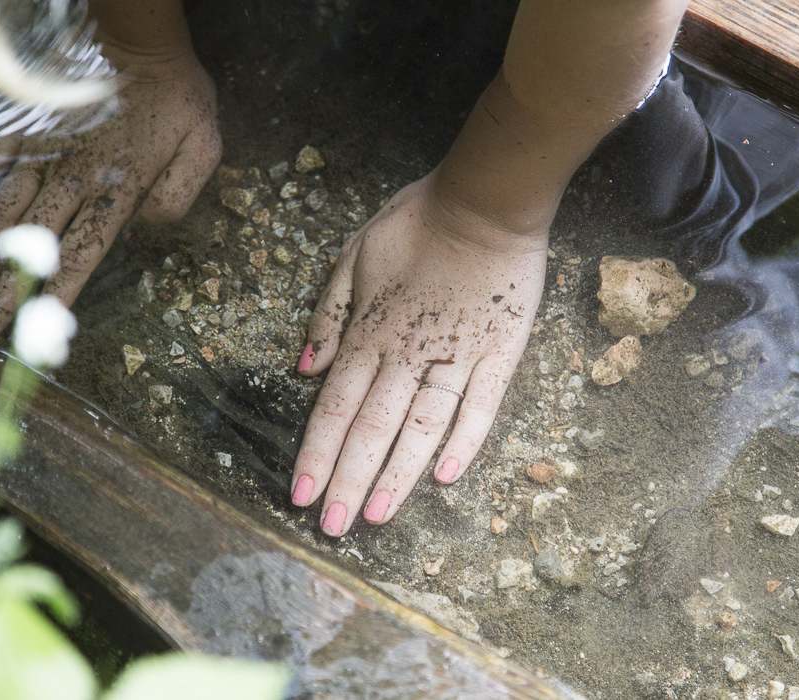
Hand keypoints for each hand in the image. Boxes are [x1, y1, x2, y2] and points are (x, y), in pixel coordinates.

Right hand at [0, 47, 221, 341]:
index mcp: (119, 188)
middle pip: (33, 246)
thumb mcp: (203, 152)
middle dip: (6, 294)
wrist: (148, 52)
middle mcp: (74, 176)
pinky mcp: (29, 136)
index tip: (33, 334)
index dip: (55, 296)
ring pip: (1, 214)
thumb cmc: (182, 104)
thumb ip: (175, 199)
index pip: (82, 254)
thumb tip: (135, 236)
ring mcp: (46, 154)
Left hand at [290, 172, 547, 535]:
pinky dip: (465, 441)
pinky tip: (447, 477)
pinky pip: (482, 405)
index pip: (335, 405)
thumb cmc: (416, 223)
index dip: (316, 451)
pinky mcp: (498, 353)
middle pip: (372, 427)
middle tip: (332, 528)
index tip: (300, 495)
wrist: (485, 201)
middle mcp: (407, 353)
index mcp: (370, 332)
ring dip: (397, 473)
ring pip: (421, 425)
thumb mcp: (354, 254)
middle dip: (348, 479)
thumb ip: (329, 313)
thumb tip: (304, 367)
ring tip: (376, 516)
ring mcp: (456, 355)